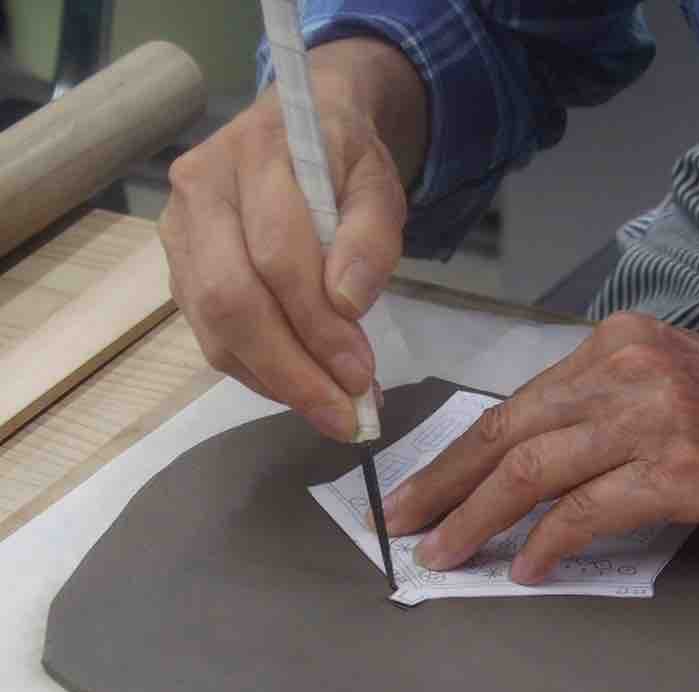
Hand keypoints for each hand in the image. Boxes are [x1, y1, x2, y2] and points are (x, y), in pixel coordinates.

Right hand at [158, 38, 426, 439]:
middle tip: (344, 416)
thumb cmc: (343, 157)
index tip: (361, 375)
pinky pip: (211, 335)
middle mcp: (199, 190)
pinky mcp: (178, 268)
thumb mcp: (379, 185)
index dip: (318, 323)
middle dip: (291, 370)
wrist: (299, 126)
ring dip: (274, 381)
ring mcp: (178, 231)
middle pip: (232, 299)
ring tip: (331, 410)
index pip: (277, 254)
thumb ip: (370, 238)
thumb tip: (347, 304)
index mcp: (256, 153)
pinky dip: (258, 372)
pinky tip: (302, 387)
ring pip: (213, 326)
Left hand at [383, 313, 698, 583]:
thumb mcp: (683, 382)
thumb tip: (552, 455)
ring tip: (442, 556)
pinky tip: (524, 569)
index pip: (522, 399)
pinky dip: (547, 543)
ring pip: (532, 469)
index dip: (463, 448)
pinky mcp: (676, 467)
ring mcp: (651, 416)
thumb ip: (617, 404)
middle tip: (400, 522)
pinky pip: (587, 510)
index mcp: (622, 342)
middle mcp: (627, 367)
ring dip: (476, 518)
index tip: (425, 483)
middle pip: (510, 429)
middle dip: (445, 481)